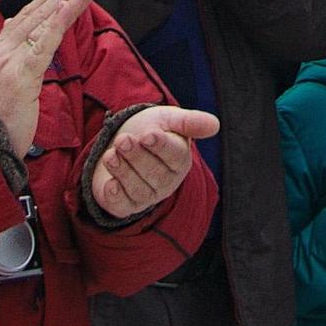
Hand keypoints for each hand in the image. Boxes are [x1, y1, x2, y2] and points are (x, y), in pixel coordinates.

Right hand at [0, 0, 93, 156]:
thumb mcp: (0, 79)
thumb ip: (9, 51)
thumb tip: (13, 24)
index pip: (25, 16)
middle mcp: (1, 49)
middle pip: (35, 13)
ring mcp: (10, 60)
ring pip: (42, 22)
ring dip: (67, 1)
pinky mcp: (23, 74)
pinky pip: (46, 41)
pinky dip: (60, 19)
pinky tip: (73, 4)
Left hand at [84, 103, 214, 222]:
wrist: (123, 143)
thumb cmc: (150, 131)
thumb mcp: (168, 120)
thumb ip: (190, 122)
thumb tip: (215, 125)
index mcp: (180, 160)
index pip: (174, 155)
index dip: (161, 146)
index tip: (147, 135)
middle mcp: (166, 182)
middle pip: (154, 173)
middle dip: (137, 156)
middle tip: (123, 140)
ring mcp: (147, 196)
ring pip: (138, 189)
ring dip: (123, 172)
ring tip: (110, 154)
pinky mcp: (125, 205)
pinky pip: (122, 205)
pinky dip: (116, 196)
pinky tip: (109, 184)